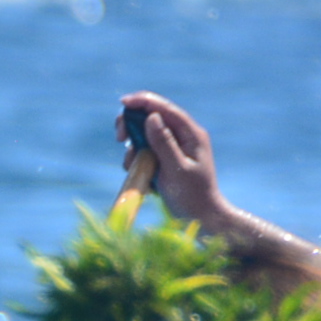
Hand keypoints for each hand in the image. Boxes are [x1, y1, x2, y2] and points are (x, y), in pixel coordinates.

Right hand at [118, 92, 228, 224]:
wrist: (200, 219)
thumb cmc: (192, 197)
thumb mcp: (177, 169)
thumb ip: (164, 143)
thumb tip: (152, 117)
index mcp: (191, 134)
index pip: (165, 109)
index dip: (143, 102)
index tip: (123, 103)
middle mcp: (183, 136)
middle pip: (152, 117)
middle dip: (132, 125)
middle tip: (120, 139)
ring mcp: (174, 147)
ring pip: (144, 135)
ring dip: (133, 149)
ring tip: (135, 167)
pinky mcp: (164, 160)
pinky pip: (144, 152)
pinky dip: (136, 161)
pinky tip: (142, 177)